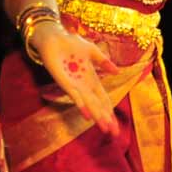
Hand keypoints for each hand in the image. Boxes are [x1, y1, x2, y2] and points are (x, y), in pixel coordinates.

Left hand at [30, 21, 119, 135]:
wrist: (54, 37)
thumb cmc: (71, 44)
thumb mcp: (93, 52)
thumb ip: (104, 62)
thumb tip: (117, 72)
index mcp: (91, 79)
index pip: (103, 99)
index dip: (110, 111)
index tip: (115, 125)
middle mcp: (84, 85)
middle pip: (98, 105)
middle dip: (106, 119)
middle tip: (114, 134)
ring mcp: (74, 85)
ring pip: (89, 104)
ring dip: (97, 116)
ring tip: (104, 128)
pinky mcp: (64, 82)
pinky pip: (75, 96)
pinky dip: (82, 105)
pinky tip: (88, 115)